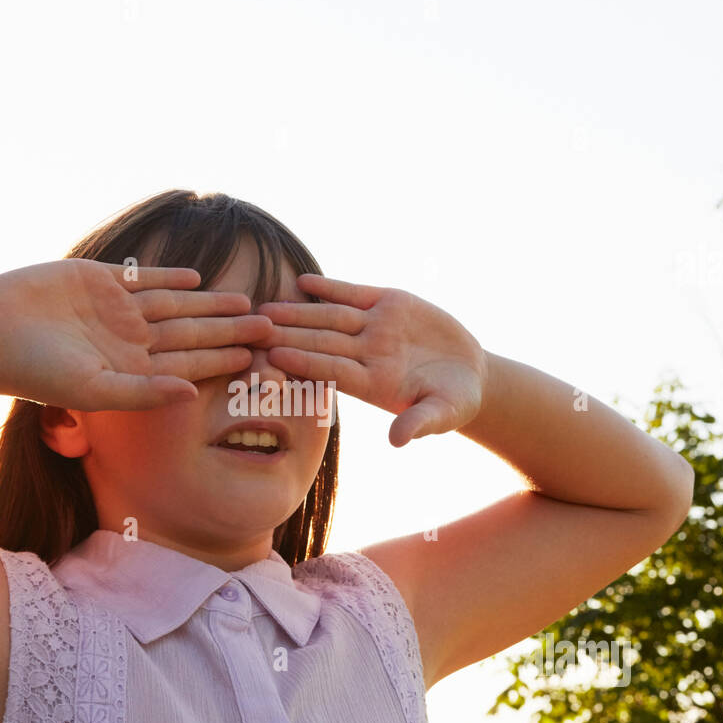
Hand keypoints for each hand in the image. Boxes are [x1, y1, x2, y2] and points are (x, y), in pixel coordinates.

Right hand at [0, 258, 271, 409]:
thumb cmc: (36, 371)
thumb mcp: (94, 390)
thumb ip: (144, 393)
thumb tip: (193, 395)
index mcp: (132, 369)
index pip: (190, 363)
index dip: (226, 359)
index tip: (262, 358)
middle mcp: (130, 340)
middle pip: (192, 332)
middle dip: (230, 329)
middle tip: (273, 325)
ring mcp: (116, 309)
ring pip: (176, 304)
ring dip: (210, 302)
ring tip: (247, 300)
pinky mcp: (99, 280)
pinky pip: (143, 278)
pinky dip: (170, 276)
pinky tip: (198, 277)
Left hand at [258, 274, 486, 446]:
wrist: (469, 373)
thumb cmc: (455, 401)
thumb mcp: (443, 413)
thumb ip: (420, 423)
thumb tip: (398, 441)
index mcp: (374, 384)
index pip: (332, 371)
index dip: (305, 362)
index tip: (276, 356)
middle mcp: (367, 355)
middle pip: (321, 342)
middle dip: (288, 334)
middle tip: (253, 327)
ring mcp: (374, 328)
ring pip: (330, 317)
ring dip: (298, 311)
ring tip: (267, 306)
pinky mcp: (388, 304)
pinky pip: (353, 294)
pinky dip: (330, 288)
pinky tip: (303, 281)